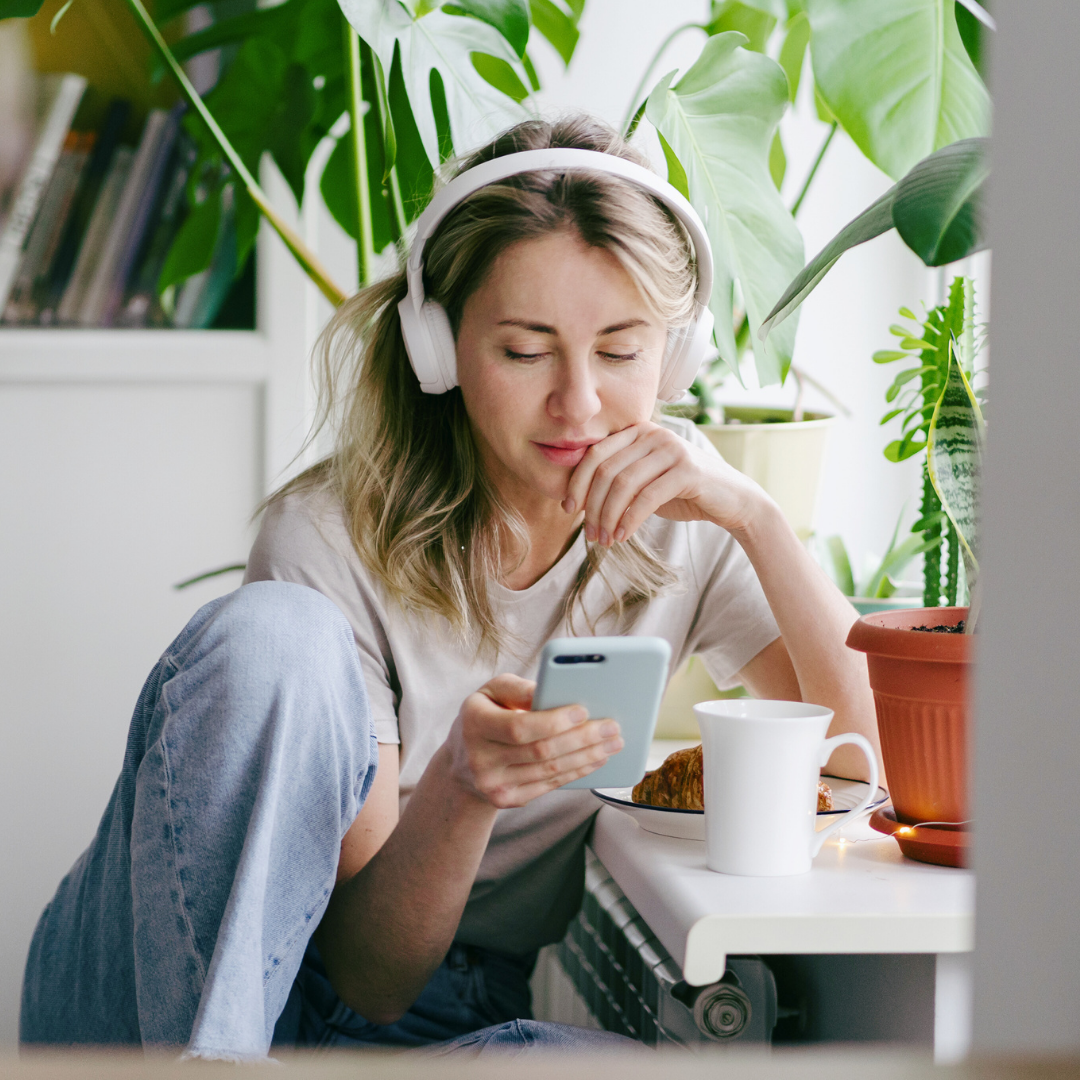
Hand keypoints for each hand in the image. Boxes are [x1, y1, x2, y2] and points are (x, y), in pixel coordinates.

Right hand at [443, 675, 623, 808]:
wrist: (461, 761)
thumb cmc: (486, 714)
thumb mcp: (492, 691)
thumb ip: (519, 687)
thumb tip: (552, 690)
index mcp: (475, 723)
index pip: (520, 727)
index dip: (555, 721)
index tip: (584, 710)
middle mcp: (480, 758)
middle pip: (542, 751)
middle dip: (583, 739)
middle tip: (612, 727)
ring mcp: (493, 784)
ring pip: (550, 770)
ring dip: (588, 756)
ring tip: (612, 743)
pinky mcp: (507, 800)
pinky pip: (550, 785)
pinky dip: (577, 772)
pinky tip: (596, 759)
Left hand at [561, 422, 765, 544]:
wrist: (732, 501)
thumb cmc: (683, 493)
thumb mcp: (644, 483)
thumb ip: (617, 481)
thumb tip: (576, 499)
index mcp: (639, 431)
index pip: (595, 454)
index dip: (577, 483)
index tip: (568, 510)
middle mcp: (654, 433)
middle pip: (606, 470)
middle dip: (592, 505)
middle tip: (590, 534)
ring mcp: (672, 449)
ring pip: (623, 484)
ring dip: (608, 516)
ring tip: (605, 540)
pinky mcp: (688, 470)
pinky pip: (647, 497)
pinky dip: (630, 520)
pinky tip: (623, 537)